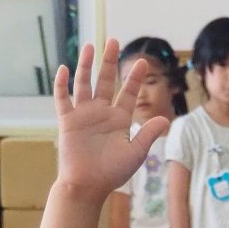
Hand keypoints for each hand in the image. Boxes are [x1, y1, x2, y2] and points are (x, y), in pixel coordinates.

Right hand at [54, 39, 169, 201]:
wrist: (88, 186)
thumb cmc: (112, 173)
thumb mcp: (135, 153)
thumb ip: (148, 134)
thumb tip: (166, 119)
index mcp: (119, 119)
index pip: (129, 93)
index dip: (135, 78)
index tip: (142, 62)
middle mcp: (102, 113)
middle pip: (106, 81)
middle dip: (110, 62)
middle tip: (114, 41)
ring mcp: (84, 115)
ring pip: (84, 84)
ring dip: (86, 65)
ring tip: (90, 46)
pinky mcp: (68, 121)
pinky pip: (63, 99)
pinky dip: (63, 84)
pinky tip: (65, 69)